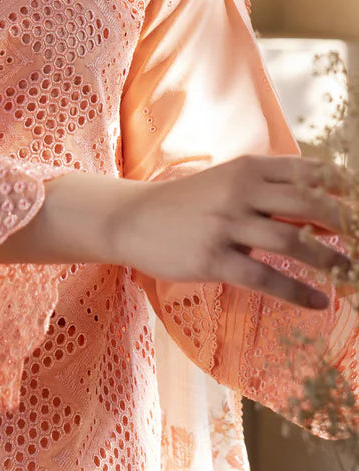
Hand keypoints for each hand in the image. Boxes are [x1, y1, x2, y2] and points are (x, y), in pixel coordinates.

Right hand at [118, 154, 354, 308]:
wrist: (133, 218)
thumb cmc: (185, 202)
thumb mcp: (225, 182)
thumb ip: (266, 189)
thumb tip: (317, 209)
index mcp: (247, 168)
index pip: (307, 171)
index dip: (342, 187)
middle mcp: (240, 191)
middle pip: (308, 204)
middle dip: (343, 224)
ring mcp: (226, 225)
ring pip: (292, 241)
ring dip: (329, 260)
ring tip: (350, 273)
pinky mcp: (213, 258)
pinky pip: (266, 278)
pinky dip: (298, 293)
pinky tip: (318, 302)